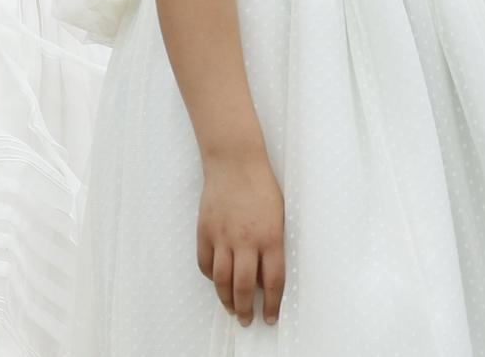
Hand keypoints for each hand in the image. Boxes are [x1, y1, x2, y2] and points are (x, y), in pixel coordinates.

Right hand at [197, 147, 285, 325]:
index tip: (271, 317)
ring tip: (233, 309)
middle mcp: (245, 241)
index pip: (273, 280)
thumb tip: (267, 275)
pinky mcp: (205, 233)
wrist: (236, 164)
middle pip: (244, 286)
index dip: (272, 303)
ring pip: (221, 280)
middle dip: (247, 309)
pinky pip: (205, 264)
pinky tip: (217, 283)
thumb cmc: (263, 187)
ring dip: (227, 299)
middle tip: (248, 320)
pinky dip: (211, 277)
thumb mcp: (279, 216)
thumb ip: (273, 246)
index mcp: (270, 237)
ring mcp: (222, 238)